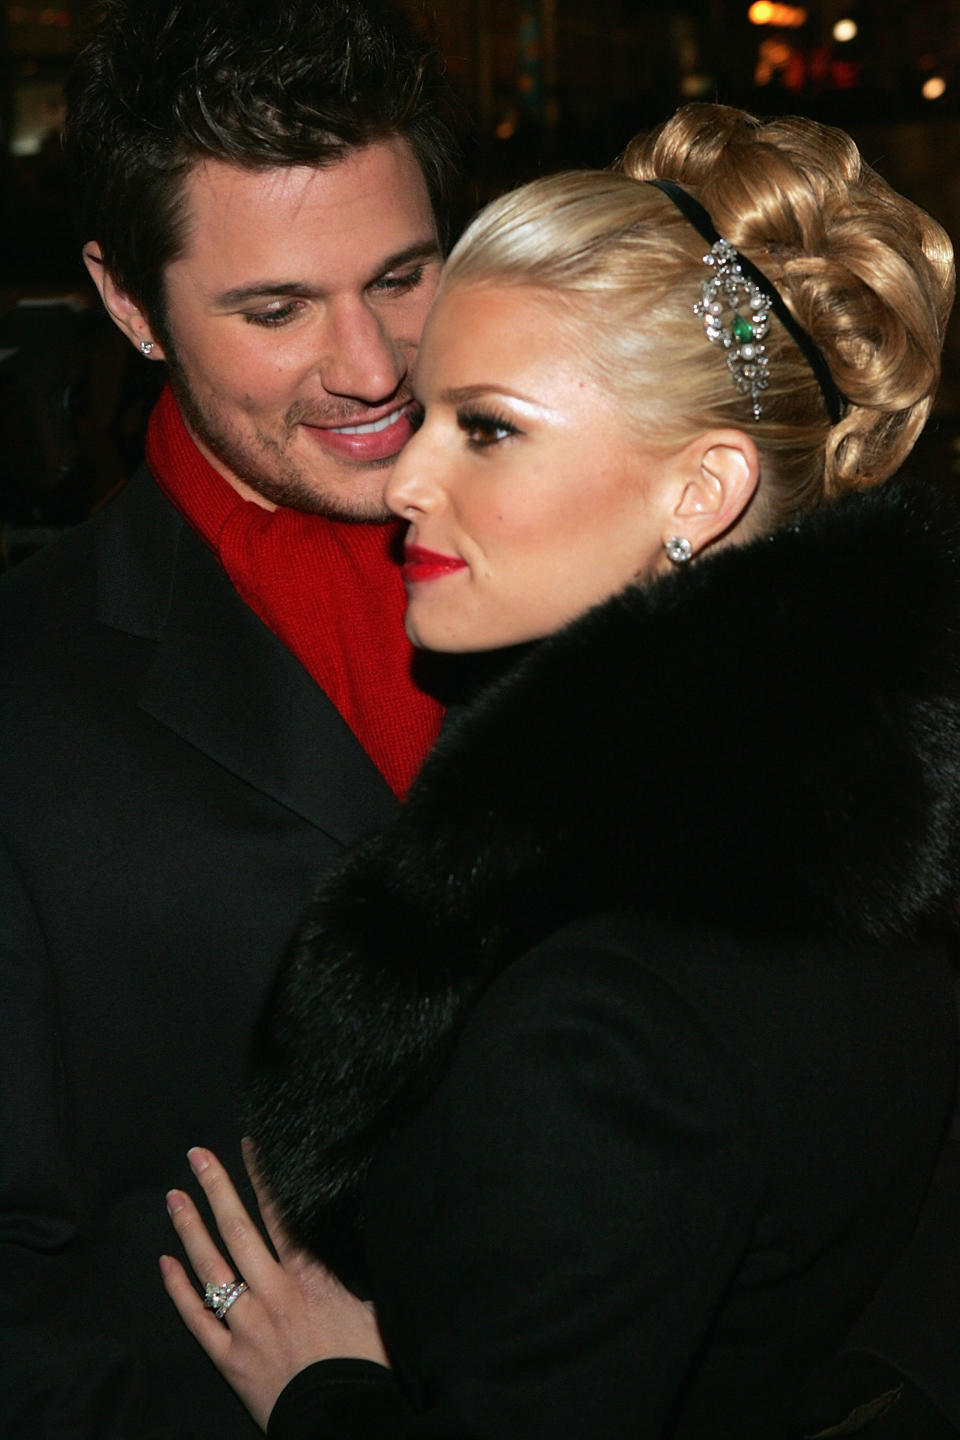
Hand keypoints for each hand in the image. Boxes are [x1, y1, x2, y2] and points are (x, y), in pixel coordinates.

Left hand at [161, 1143, 387, 1430]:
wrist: (343, 1418)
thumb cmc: (363, 1365)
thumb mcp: (372, 1308)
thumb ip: (352, 1274)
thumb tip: (353, 1241)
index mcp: (308, 1276)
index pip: (279, 1214)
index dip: (262, 1177)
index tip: (248, 1145)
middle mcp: (272, 1292)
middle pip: (238, 1229)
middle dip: (216, 1188)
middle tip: (196, 1155)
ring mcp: (246, 1324)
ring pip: (211, 1267)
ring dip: (190, 1229)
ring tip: (174, 1197)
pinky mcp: (229, 1357)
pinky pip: (196, 1318)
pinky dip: (178, 1289)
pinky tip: (165, 1263)